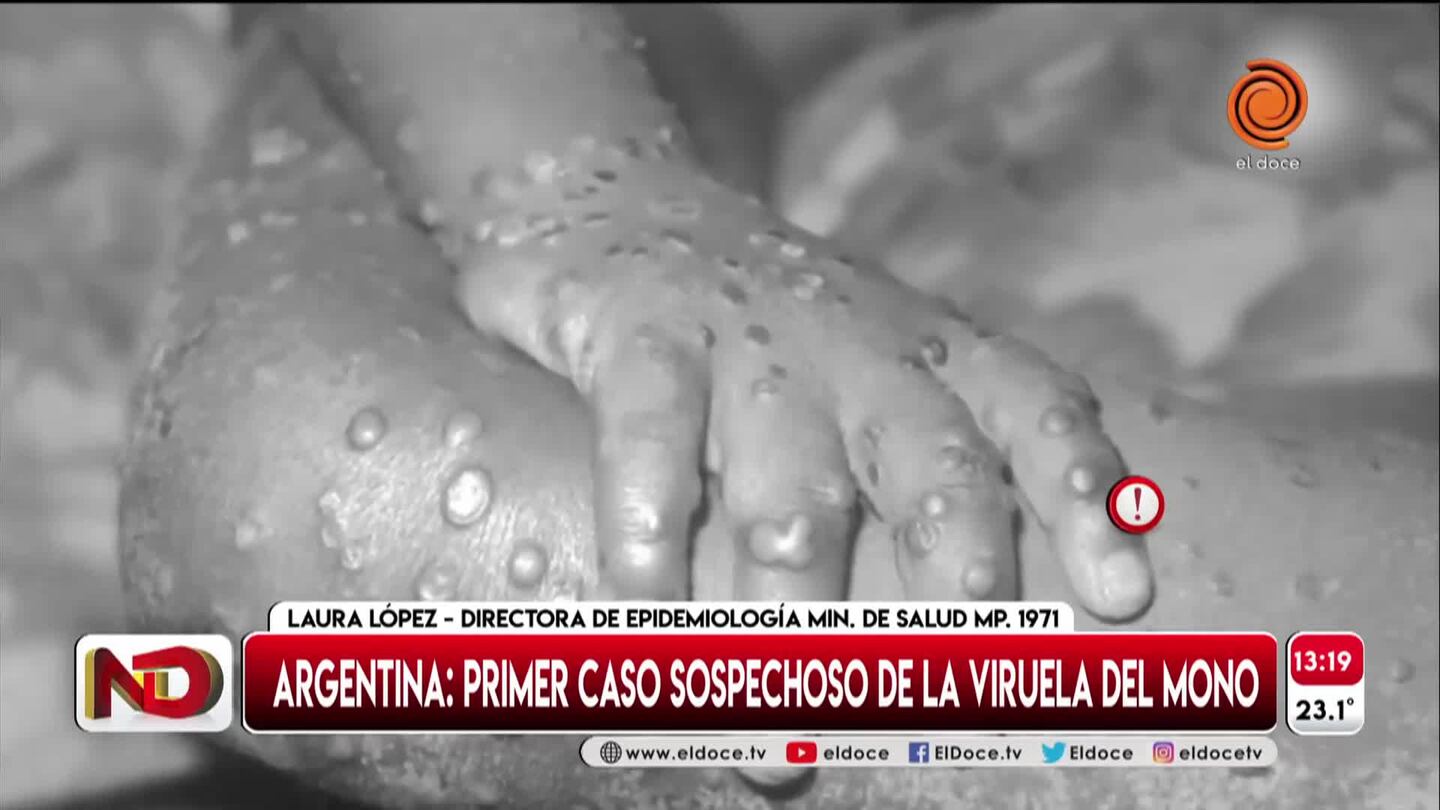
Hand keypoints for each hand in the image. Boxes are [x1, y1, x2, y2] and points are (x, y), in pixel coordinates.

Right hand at [454, 149, 1153, 618]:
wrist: (615, 201)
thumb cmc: (763, 336)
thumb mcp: (863, 371)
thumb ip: (918, 465)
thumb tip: (972, 641)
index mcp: (933, 355)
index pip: (1040, 411)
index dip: (1087, 499)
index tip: (1121, 599)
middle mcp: (862, 348)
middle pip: (938, 467)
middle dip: (960, 577)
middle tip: (954, 687)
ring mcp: (753, 343)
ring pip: (796, 498)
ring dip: (792, 627)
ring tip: (781, 750)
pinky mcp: (644, 339)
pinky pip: (653, 451)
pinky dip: (651, 549)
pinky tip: (647, 621)